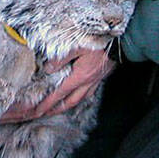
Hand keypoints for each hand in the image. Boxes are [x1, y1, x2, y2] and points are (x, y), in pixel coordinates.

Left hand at [0, 48, 114, 122]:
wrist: (122, 43)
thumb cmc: (101, 42)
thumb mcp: (77, 46)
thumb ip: (61, 58)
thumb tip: (48, 69)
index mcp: (80, 77)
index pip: (59, 94)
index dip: (46, 104)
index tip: (36, 112)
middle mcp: (87, 83)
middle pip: (68, 103)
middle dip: (54, 110)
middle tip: (42, 115)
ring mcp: (95, 82)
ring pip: (78, 100)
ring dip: (66, 106)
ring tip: (57, 109)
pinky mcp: (100, 78)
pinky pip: (87, 93)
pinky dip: (78, 97)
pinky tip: (76, 95)